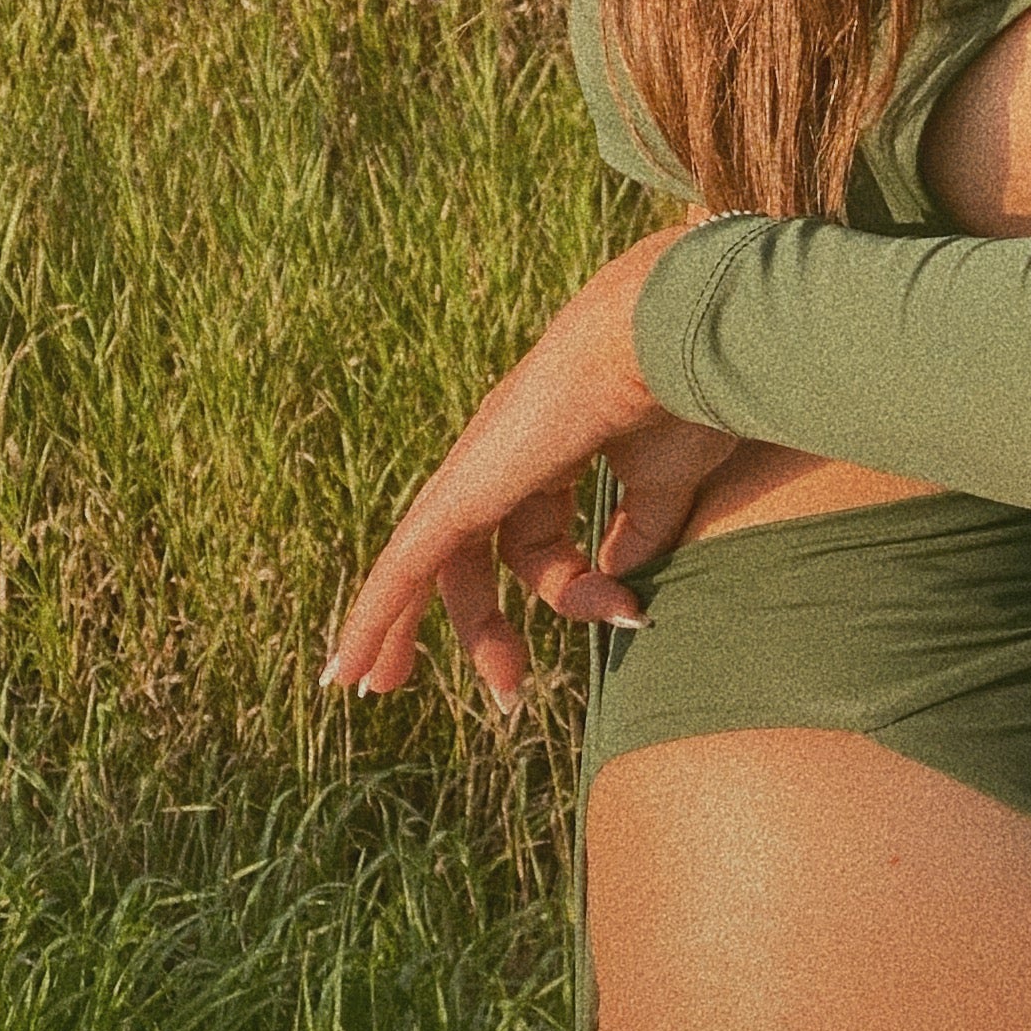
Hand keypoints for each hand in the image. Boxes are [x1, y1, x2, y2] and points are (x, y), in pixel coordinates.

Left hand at [322, 228, 732, 711]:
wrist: (664, 338)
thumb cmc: (679, 395)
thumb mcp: (665, 480)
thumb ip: (639, 531)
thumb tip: (617, 586)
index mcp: (552, 444)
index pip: (537, 536)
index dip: (573, 590)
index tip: (627, 616)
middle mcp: (505, 452)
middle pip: (474, 554)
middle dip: (481, 626)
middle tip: (502, 692)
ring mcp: (480, 464)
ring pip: (426, 562)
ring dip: (407, 630)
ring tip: (387, 689)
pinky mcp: (465, 487)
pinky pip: (408, 562)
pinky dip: (377, 614)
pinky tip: (352, 665)